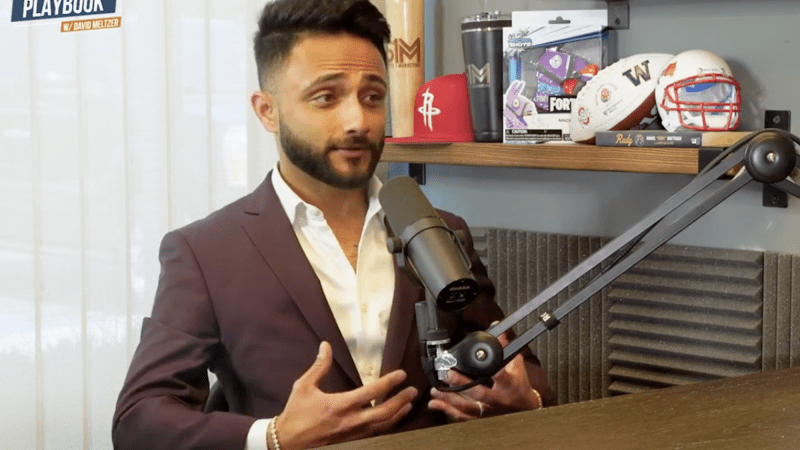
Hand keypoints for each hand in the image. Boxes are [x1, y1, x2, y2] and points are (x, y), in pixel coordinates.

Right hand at [273, 341, 417, 448]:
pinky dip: (386, 426)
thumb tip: (326, 346)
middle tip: (413, 391)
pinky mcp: (351, 442)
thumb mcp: (304, 386)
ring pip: (382, 426)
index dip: (389, 382)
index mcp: (340, 405)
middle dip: (401, 400)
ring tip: (408, 404)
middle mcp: (350, 421)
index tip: (401, 374)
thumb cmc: (295, 414)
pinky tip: (391, 419)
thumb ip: (319, 366)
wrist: (287, 441)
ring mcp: (352, 434)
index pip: (372, 392)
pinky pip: (374, 434)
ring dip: (398, 414)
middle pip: (384, 412)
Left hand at [427, 332, 541, 421]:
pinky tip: (435, 404)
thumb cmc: (520, 386)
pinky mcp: (482, 418)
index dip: (493, 369)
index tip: (482, 359)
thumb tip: (500, 332)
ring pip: (467, 408)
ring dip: (450, 399)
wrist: (525, 409)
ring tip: (436, 390)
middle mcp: (497, 400)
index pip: (501, 375)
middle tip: (449, 374)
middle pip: (479, 393)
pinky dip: (447, 410)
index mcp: (508, 385)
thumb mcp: (516, 366)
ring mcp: (489, 411)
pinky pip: (463, 417)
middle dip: (462, 384)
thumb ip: (507, 349)